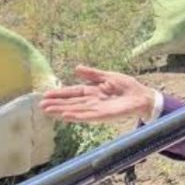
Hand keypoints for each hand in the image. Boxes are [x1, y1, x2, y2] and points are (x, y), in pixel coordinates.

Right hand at [40, 65, 156, 122]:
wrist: (143, 97)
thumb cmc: (127, 87)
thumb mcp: (108, 76)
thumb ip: (92, 74)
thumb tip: (75, 68)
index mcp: (93, 91)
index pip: (73, 92)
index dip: (60, 94)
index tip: (46, 95)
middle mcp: (92, 101)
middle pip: (71, 103)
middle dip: (56, 104)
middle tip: (41, 106)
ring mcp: (97, 109)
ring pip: (75, 110)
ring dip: (61, 111)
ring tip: (48, 111)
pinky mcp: (103, 115)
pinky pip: (87, 116)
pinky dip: (76, 116)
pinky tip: (65, 115)